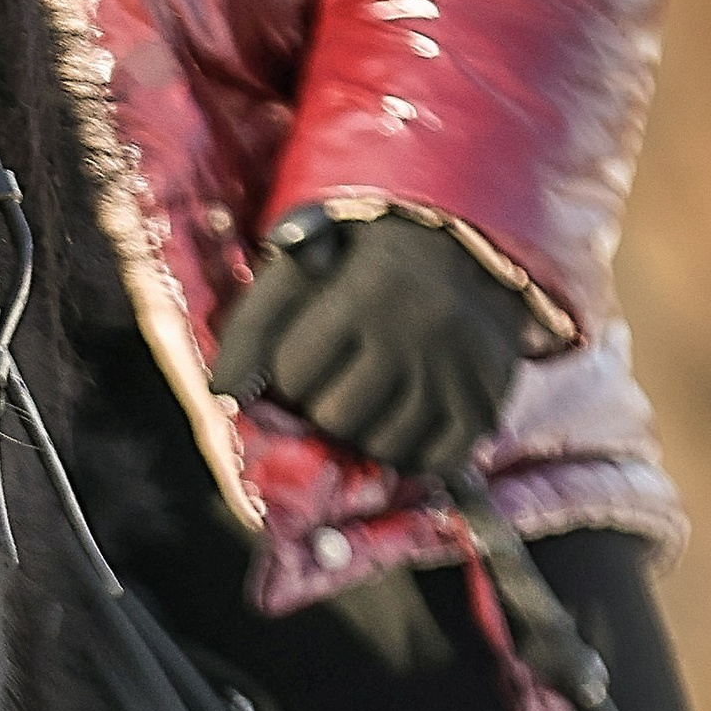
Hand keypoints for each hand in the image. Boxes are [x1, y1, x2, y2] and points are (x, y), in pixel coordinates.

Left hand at [208, 209, 528, 478]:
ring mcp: (459, 371)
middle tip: (342, 372)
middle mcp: (419, 331)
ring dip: (364, 429)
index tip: (306, 349)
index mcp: (369, 289)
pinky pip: (432, 462)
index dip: (287, 368)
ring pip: (380, 446)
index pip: (292, 371)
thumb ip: (255, 321)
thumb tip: (223, 393)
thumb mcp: (306, 264)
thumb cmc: (364, 258)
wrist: (470, 248)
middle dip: (322, 401)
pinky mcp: (487, 402)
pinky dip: (412, 451)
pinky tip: (405, 415)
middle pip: (334, 417)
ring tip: (373, 390)